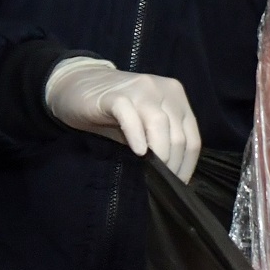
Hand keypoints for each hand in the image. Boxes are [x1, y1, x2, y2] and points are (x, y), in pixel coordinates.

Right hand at [44, 59, 199, 178]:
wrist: (77, 85)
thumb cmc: (113, 111)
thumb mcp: (144, 124)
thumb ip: (160, 140)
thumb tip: (172, 173)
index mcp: (176, 96)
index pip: (192, 137)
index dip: (188, 165)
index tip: (179, 184)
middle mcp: (163, 90)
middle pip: (178, 135)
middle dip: (173, 164)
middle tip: (164, 183)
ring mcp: (140, 90)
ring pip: (160, 125)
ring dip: (160, 154)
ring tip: (154, 173)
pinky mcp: (115, 96)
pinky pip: (130, 117)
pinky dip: (136, 137)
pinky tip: (138, 152)